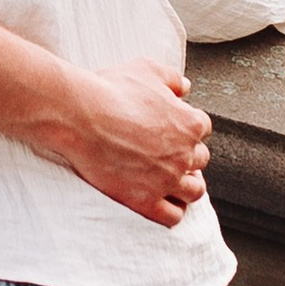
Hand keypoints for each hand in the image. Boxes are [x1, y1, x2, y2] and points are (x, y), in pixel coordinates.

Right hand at [54, 54, 213, 226]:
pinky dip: (172, 210)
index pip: (203, 129)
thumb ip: (172, 78)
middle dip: (187, 156)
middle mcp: (185, 154)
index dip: (186, 127)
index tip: (171, 129)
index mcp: (190, 123)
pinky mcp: (146, 200)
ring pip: (194, 192)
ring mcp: (167, 180)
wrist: (81, 116)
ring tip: (169, 180)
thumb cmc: (112, 89)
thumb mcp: (147, 69)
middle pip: (200, 160)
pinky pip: (172, 215)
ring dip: (186, 186)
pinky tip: (160, 200)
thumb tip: (185, 87)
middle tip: (167, 153)